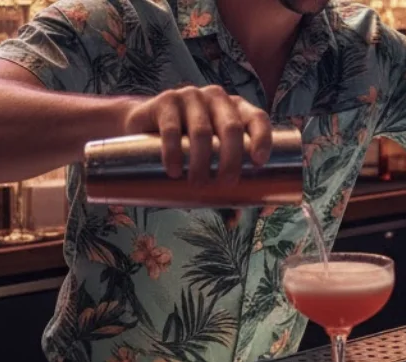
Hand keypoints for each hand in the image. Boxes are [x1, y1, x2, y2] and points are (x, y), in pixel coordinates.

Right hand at [122, 85, 272, 184]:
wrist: (142, 127)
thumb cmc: (185, 145)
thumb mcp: (208, 157)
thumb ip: (222, 182)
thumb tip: (235, 221)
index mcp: (236, 108)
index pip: (257, 118)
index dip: (262, 139)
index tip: (258, 163)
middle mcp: (216, 98)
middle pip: (231, 128)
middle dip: (230, 160)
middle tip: (224, 184)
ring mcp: (191, 96)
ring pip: (202, 131)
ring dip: (201, 162)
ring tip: (196, 184)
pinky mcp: (165, 100)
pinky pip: (171, 128)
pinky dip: (173, 152)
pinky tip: (174, 170)